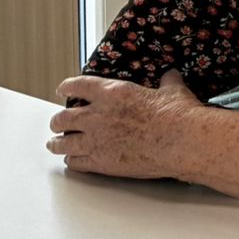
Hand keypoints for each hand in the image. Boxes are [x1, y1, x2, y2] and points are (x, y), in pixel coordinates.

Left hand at [48, 71, 203, 179]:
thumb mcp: (173, 92)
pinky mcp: (101, 162)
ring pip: (62, 143)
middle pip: (62, 118)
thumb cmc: (178, 116)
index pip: (78, 86)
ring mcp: (97, 140)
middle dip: (57, 121)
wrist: (182, 141)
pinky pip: (76, 162)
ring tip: (55, 144)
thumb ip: (167, 83)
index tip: (62, 90)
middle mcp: (98, 116)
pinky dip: (72, 161)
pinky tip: (72, 161)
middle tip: (57, 123)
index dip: (66, 87)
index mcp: (113, 93)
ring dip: (57, 143)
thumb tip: (171, 76)